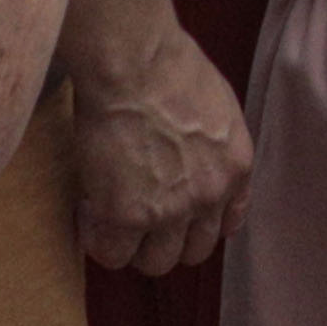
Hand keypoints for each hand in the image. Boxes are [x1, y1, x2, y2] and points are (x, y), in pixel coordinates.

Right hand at [64, 21, 253, 274]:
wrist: (135, 63)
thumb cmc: (170, 67)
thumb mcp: (218, 108)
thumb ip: (215, 147)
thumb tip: (198, 160)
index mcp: (236, 168)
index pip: (227, 224)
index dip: (196, 225)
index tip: (176, 219)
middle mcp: (211, 196)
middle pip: (191, 252)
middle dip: (164, 240)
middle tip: (136, 217)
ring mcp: (171, 211)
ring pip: (155, 262)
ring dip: (132, 246)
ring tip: (110, 217)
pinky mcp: (128, 216)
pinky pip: (113, 254)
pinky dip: (99, 241)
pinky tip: (90, 212)